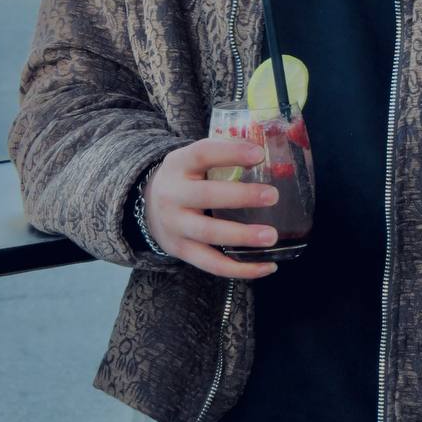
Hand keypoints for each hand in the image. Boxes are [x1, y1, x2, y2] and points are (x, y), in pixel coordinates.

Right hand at [142, 139, 280, 278]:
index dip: (231, 152)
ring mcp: (175, 226)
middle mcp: (172, 194)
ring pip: (208, 233)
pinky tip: (267, 266)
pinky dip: (240, 268)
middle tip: (272, 196)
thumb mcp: (194, 159)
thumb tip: (266, 155)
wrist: (149, 206)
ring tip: (271, 236)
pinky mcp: (181, 251)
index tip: (260, 154)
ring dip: (242, 236)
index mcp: (179, 164)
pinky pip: (211, 264)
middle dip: (241, 196)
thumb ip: (223, 156)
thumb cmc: (186, 178)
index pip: (203, 153)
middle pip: (206, 196)